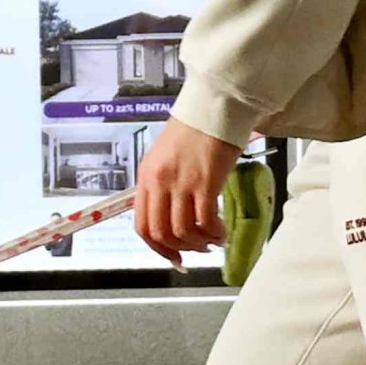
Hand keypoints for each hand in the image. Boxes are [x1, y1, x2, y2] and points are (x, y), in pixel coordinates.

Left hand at [133, 120, 236, 264]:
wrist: (213, 108)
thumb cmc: (193, 130)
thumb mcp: (164, 158)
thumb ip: (162, 186)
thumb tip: (170, 215)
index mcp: (146, 177)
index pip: (142, 225)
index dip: (158, 248)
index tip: (174, 256)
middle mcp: (160, 182)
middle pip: (161, 233)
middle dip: (180, 249)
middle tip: (197, 249)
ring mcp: (182, 183)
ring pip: (183, 231)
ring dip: (200, 243)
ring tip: (213, 240)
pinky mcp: (205, 182)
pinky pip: (206, 221)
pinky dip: (215, 232)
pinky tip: (222, 231)